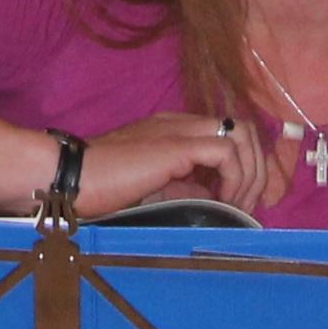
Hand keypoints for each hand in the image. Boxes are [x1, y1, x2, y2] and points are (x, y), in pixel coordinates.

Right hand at [77, 108, 285, 217]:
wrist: (70, 177)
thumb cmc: (101, 186)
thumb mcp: (153, 188)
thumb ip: (184, 188)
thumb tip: (216, 200)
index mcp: (173, 130)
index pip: (227, 134)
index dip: (244, 166)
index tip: (241, 201)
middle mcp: (181, 122)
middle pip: (244, 129)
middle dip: (257, 169)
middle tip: (248, 205)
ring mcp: (179, 129)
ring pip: (242, 135)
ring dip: (250, 174)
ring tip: (238, 206)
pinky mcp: (177, 145)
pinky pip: (227, 153)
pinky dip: (235, 180)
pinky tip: (224, 203)